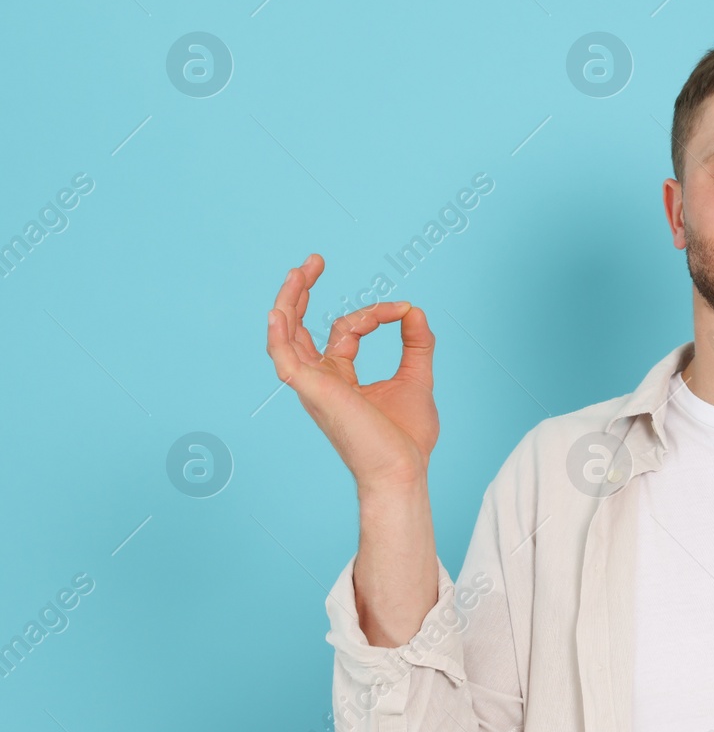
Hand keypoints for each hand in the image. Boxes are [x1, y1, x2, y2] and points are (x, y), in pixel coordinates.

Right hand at [265, 253, 438, 491]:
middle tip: (314, 260)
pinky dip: (279, 335)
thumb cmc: (407, 438)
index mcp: (340, 377)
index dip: (375, 313)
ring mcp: (313, 386)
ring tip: (299, 271)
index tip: (403, 311)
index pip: (346, 329)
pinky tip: (279, 311)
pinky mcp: (314, 392)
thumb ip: (417, 343)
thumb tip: (414, 310)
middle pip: (299, 328)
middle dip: (303, 293)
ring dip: (290, 302)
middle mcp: (321, 380)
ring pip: (288, 336)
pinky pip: (285, 360)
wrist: (404, 470)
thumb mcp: (417, 378)